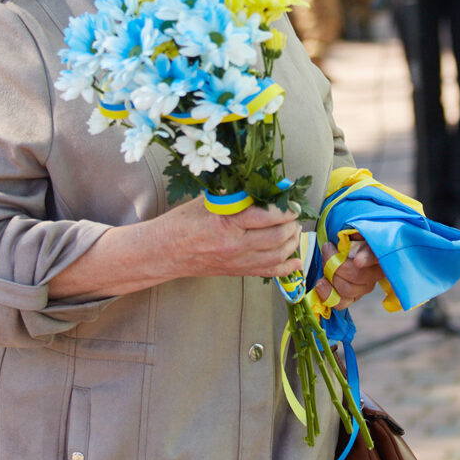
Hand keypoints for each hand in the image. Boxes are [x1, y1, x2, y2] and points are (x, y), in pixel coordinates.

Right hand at [160, 200, 302, 279]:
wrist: (164, 252)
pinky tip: (296, 259)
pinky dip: (286, 267)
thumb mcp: (208, 202)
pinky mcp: (237, 272)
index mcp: (226, 223)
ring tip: (294, 230)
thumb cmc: (183, 223)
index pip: (266, 216)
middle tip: (294, 214)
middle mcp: (234, 245)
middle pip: (276, 237)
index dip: (285, 208)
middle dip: (291, 224)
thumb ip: (237, 196)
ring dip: (291, 242)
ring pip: (277, 255)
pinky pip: (268, 272)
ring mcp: (237, 262)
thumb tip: (264, 186)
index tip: (292, 201)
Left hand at [313, 237, 384, 308]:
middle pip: (356, 275)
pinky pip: (341, 303)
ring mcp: (365, 287)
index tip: (357, 260)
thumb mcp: (355, 232)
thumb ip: (356, 233)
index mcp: (378, 253)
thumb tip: (352, 238)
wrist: (346, 250)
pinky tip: (322, 284)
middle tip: (328, 250)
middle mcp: (375, 273)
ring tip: (324, 266)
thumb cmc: (352, 239)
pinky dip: (328, 295)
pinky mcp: (353, 297)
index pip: (375, 256)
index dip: (367, 259)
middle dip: (336, 264)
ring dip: (330, 277)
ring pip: (347, 290)